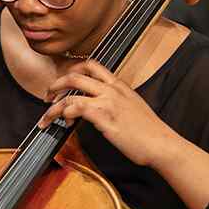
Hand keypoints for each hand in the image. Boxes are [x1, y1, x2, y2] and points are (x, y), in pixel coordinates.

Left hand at [39, 60, 177, 166]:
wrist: (161, 143)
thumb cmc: (149, 131)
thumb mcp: (133, 107)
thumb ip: (116, 101)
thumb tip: (99, 106)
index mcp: (119, 85)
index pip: (92, 65)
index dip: (73, 70)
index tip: (64, 81)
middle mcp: (112, 89)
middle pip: (76, 74)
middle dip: (57, 83)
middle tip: (48, 95)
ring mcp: (107, 101)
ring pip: (71, 92)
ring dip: (54, 105)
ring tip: (47, 115)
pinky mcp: (104, 116)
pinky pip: (76, 107)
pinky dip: (64, 113)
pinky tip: (65, 122)